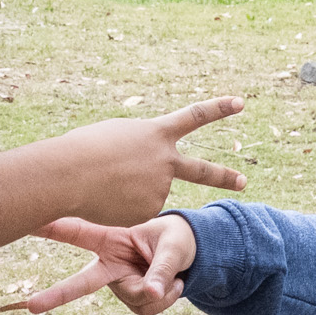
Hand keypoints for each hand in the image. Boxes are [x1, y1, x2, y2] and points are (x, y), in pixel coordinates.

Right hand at [22, 214, 198, 314]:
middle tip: (32, 306)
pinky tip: (172, 285)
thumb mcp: (174, 247)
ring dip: (160, 291)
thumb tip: (150, 294)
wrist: (192, 254)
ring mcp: (117, 284)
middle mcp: (109, 264)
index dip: (52, 228)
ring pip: (135, 299)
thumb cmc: (176, 239)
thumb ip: (161, 269)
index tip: (28, 223)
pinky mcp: (129, 299)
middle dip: (57, 295)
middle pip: (81, 283)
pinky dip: (166, 300)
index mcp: (113, 239)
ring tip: (173, 275)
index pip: (79, 233)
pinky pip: (146, 309)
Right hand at [50, 98, 245, 225]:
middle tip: (244, 182)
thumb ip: (140, 148)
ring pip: (147, 193)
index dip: (218, 108)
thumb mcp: (117, 135)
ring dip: (127, 191)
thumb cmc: (85, 149)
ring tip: (103, 182)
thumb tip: (144, 171)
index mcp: (157, 134)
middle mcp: (166, 163)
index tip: (239, 102)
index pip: (194, 117)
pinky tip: (105, 199)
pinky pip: (135, 211)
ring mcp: (160, 189)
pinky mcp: (148, 212)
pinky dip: (120, 207)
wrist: (70, 175)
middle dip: (225, 177)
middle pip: (202, 171)